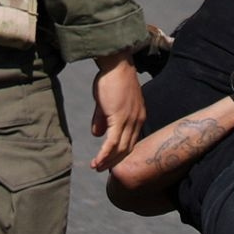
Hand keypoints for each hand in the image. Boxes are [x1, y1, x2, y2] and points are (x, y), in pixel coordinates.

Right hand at [90, 53, 143, 170]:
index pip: (131, 141)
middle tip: (102, 169)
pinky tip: (97, 161)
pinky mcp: (119, 118)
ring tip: (96, 167)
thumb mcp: (106, 102)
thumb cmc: (111, 79)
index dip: (120, 153)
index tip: (110, 161)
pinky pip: (112, 142)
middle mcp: (137, 121)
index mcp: (137, 116)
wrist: (115, 64)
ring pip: (120, 148)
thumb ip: (102, 118)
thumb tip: (96, 134)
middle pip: (127, 148)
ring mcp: (129, 120)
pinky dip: (104, 154)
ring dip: (108, 161)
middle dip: (114, 161)